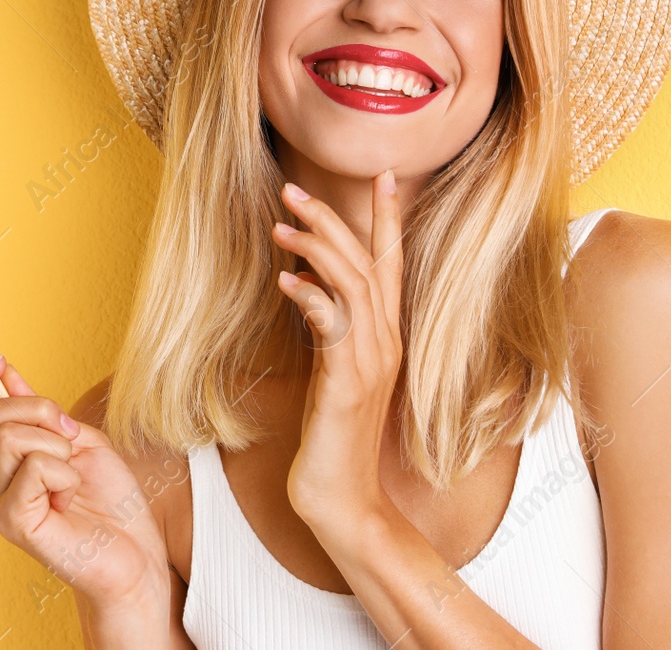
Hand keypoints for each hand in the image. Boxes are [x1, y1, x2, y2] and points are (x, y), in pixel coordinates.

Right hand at [0, 355, 170, 611]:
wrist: (134, 554)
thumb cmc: (111, 502)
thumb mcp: (81, 439)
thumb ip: (43, 412)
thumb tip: (5, 373)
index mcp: (9, 455)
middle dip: (40, 409)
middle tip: (72, 436)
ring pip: (11, 437)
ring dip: (58, 447)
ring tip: (73, 477)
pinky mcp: (12, 522)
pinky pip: (33, 469)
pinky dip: (65, 475)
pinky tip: (70, 499)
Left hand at [270, 171, 403, 531]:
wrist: (342, 497)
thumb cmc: (332, 436)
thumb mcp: (334, 372)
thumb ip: (331, 331)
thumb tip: (308, 289)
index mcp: (386, 336)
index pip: (391, 264)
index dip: (387, 219)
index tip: (379, 175)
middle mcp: (386, 341)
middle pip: (368, 263)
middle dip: (333, 218)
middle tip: (293, 188)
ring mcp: (371, 361)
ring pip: (353, 283)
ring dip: (315, 247)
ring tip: (279, 224)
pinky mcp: (347, 382)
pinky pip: (333, 325)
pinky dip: (310, 296)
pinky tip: (284, 280)